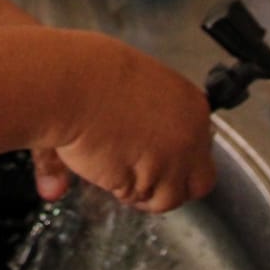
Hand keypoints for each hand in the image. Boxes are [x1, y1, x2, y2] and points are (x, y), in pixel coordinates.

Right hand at [50, 38, 215, 212]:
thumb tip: (136, 135)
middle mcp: (190, 134)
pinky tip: (106, 168)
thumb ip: (140, 115)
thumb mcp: (129, 84)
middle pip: (199, 181)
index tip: (156, 155)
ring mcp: (172, 161)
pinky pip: (139, 198)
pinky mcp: (148, 180)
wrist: (69, 85)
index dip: (175, 154)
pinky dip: (123, 192)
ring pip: (169, 198)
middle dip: (173, 185)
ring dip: (144, 191)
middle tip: (144, 177)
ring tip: (116, 169)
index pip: (199, 145)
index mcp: (191, 105)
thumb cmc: (89, 71)